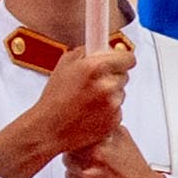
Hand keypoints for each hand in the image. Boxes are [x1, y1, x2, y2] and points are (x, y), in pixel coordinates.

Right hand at [0, 39, 133, 177]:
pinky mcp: (115, 120)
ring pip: (121, 93)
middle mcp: (107, 85)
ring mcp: (113, 104)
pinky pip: (118, 110)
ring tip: (89, 100)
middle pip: (124, 76)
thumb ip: (85, 53)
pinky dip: (108, 110)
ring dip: (110, 94)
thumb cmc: (54, 99)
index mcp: (95, 67)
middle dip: (112, 77)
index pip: (127, 58)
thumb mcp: (63, 65)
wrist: (49, 129)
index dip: (121, 59)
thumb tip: (100, 48)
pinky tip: (91, 111)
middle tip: (94, 83)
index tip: (118, 61)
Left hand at [58, 134, 170, 177]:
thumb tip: (90, 116)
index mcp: (97, 153)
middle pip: (68, 163)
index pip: (70, 146)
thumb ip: (104, 126)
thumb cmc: (135, 170)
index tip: (86, 151)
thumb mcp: (124, 139)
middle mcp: (89, 173)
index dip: (78, 148)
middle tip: (96, 166)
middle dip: (79, 163)